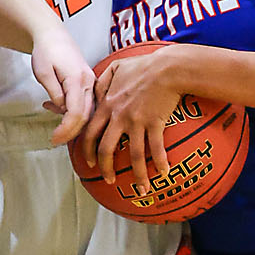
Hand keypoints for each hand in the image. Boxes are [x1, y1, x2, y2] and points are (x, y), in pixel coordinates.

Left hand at [31, 28, 95, 145]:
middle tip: (55, 139)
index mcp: (77, 79)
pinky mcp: (89, 83)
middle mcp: (89, 82)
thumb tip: (62, 110)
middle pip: (85, 115)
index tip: (54, 139)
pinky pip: (85, 103)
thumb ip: (54, 93)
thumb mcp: (43, 72)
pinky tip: (56, 107)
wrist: (53, 35)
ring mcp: (91, 82)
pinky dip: (72, 111)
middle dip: (71, 131)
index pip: (75, 113)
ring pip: (87, 111)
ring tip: (53, 119)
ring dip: (72, 121)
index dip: (66, 130)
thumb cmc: (46, 50)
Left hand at [79, 47, 183, 185]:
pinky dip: (160, 162)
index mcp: (107, 105)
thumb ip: (103, 80)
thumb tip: (96, 90)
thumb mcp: (117, 68)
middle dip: (105, 168)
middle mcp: (119, 117)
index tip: (89, 163)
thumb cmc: (144, 65)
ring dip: (137, 174)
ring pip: (132, 155)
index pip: (90, 132)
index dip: (87, 150)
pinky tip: (165, 172)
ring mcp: (136, 121)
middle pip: (106, 149)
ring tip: (141, 188)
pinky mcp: (154, 123)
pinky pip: (155, 148)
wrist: (167, 67)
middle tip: (109, 180)